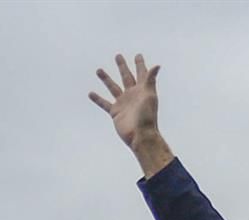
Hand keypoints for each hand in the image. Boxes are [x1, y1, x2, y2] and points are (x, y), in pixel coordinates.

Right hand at [90, 53, 173, 176]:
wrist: (140, 136)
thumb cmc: (147, 117)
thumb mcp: (149, 96)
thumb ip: (150, 80)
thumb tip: (157, 65)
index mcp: (142, 90)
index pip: (141, 74)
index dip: (140, 64)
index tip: (138, 55)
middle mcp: (132, 95)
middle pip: (126, 77)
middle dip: (123, 66)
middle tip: (118, 56)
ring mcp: (123, 103)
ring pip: (113, 87)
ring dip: (106, 79)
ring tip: (99, 70)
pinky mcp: (115, 112)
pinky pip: (104, 103)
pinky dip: (98, 99)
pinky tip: (91, 93)